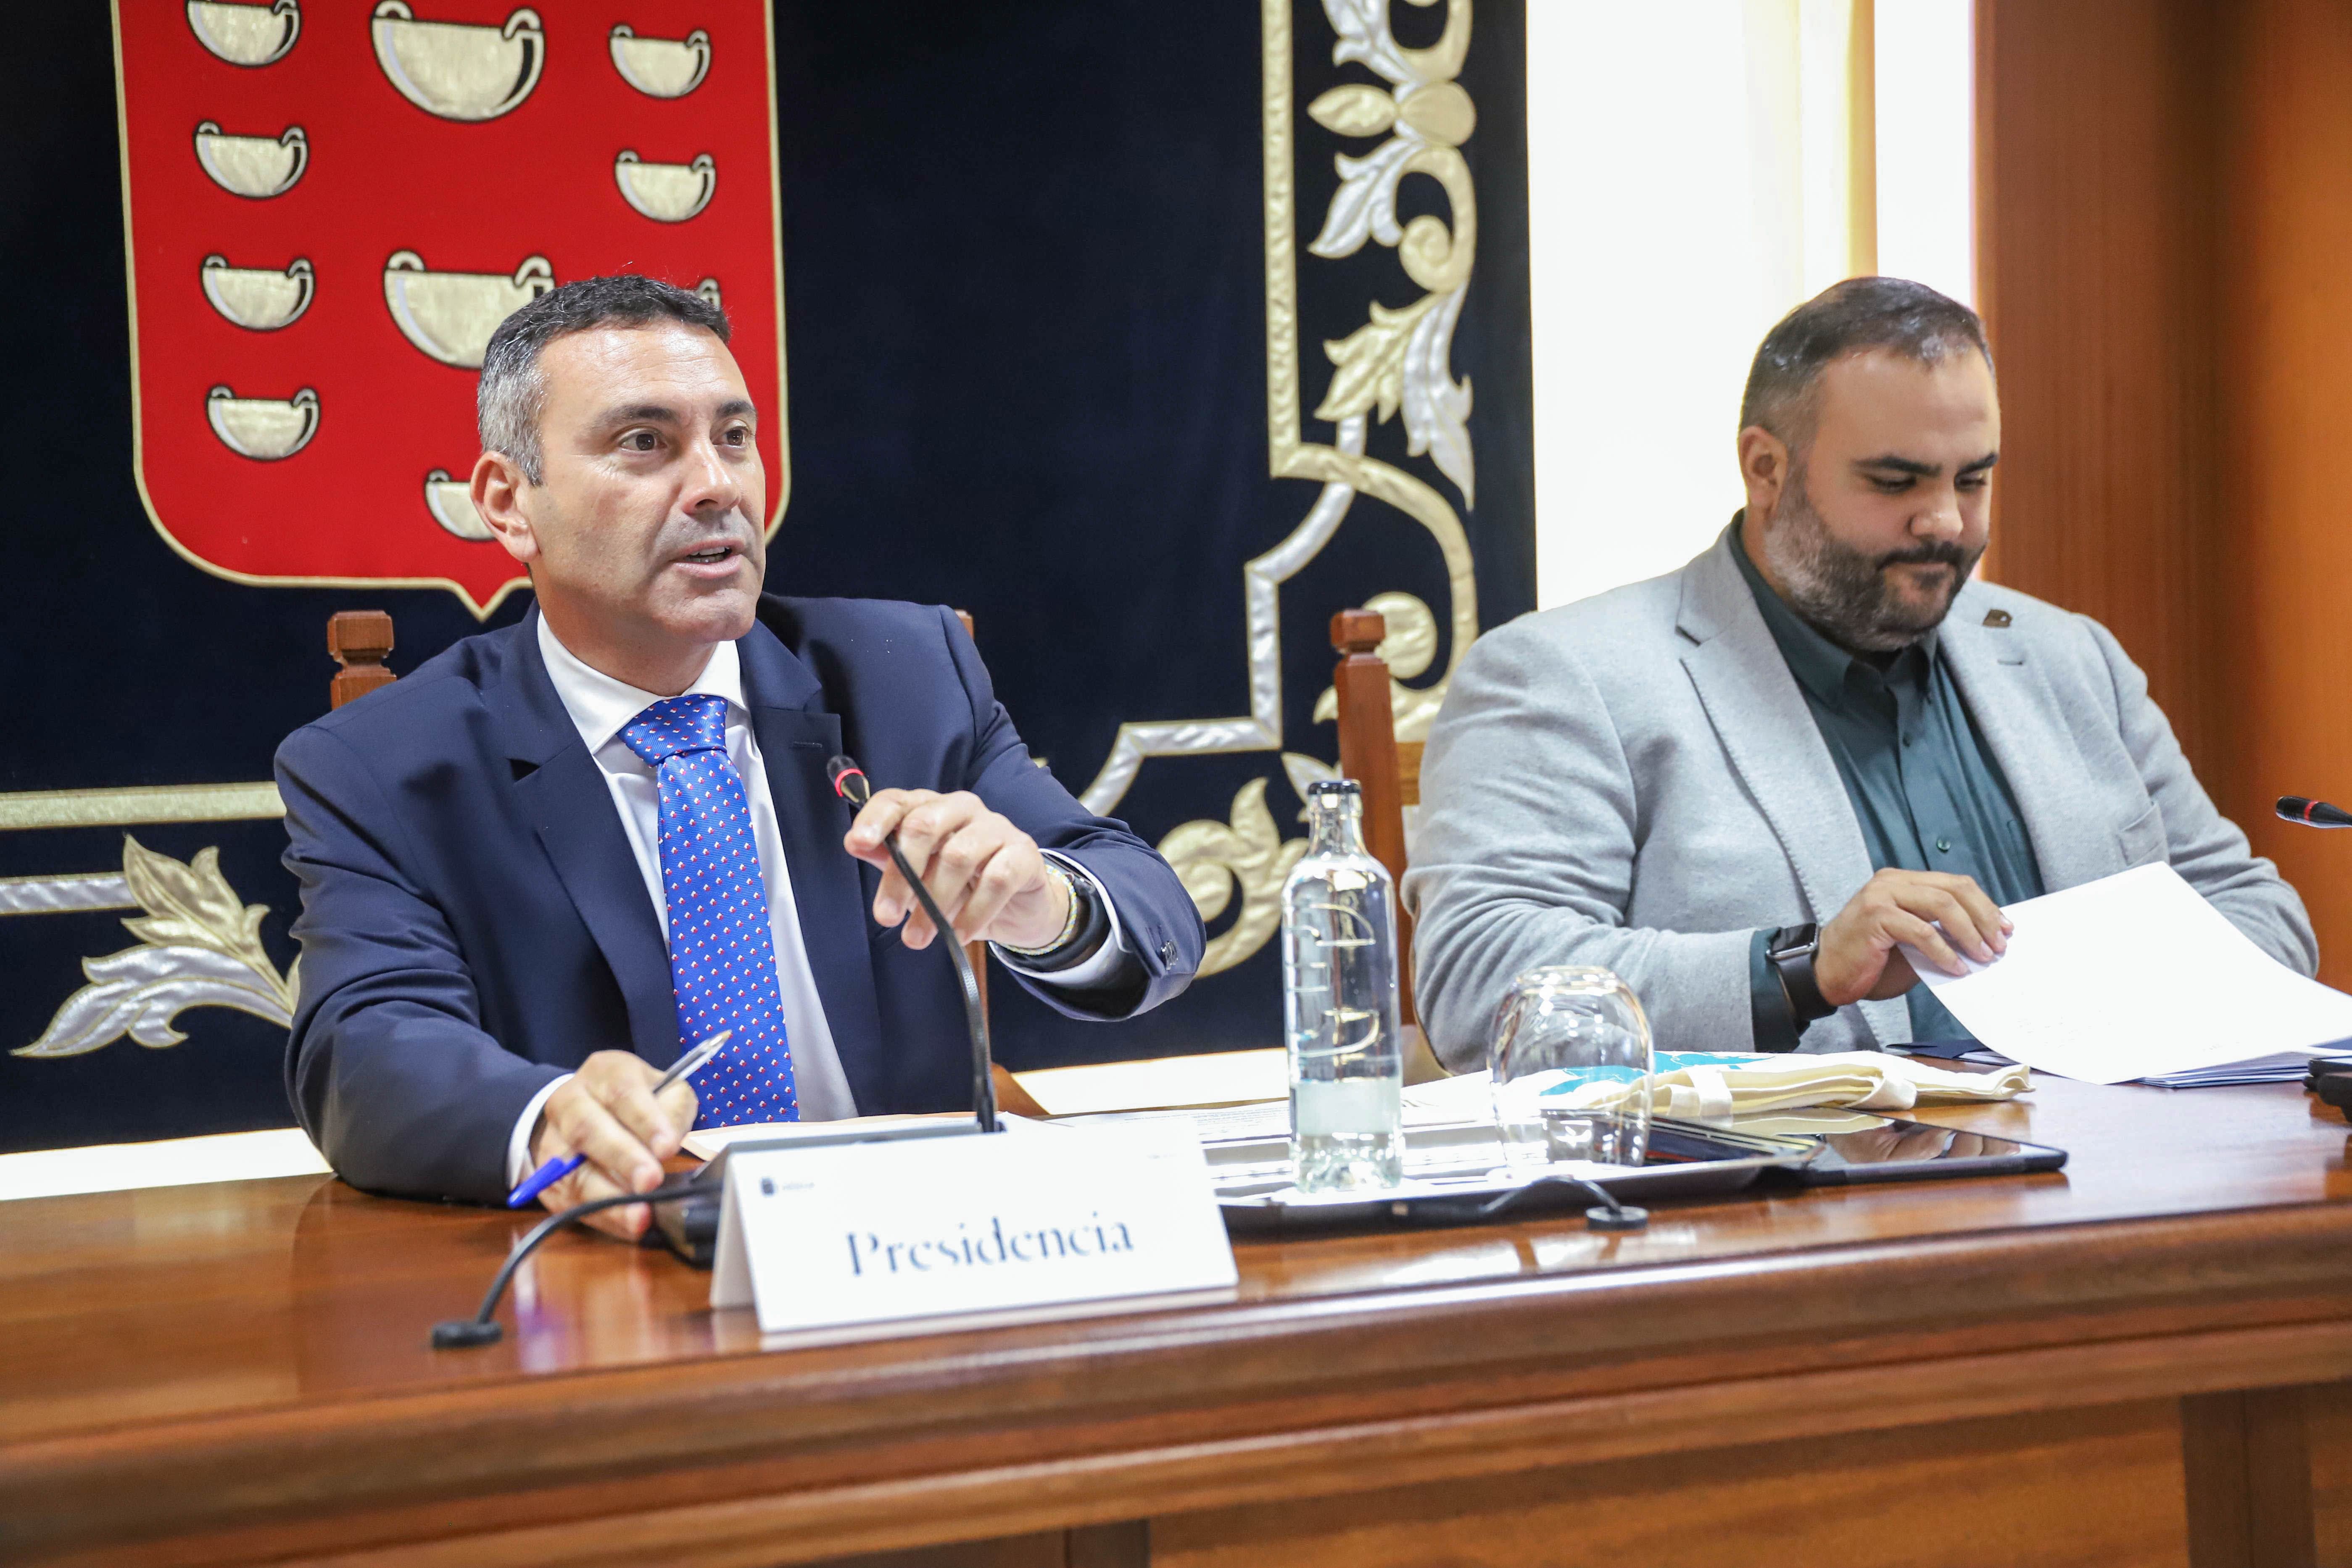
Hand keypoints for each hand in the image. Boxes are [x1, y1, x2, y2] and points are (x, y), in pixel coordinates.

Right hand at [527, 1050, 696, 1240]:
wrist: (586, 1110)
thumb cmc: (637, 1101)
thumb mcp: (663, 1090)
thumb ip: (673, 1109)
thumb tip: (670, 1142)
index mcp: (603, 1072)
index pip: (623, 1091)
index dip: (645, 1120)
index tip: (667, 1147)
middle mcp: (571, 1101)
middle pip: (588, 1128)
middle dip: (621, 1157)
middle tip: (650, 1180)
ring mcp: (553, 1140)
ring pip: (572, 1170)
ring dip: (607, 1197)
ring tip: (639, 1216)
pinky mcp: (548, 1178)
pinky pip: (570, 1201)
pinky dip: (603, 1216)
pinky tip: (628, 1225)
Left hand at [844, 789, 1069, 950]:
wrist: (1019, 909)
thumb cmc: (962, 888)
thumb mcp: (920, 877)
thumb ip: (891, 860)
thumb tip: (855, 844)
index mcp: (931, 808)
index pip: (897, 801)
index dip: (875, 820)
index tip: (856, 844)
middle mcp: (963, 809)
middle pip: (924, 825)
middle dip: (901, 874)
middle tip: (886, 917)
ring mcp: (997, 827)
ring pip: (958, 856)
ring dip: (934, 903)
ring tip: (917, 939)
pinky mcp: (1023, 853)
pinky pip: (996, 879)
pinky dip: (974, 911)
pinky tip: (958, 934)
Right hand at [1814, 868, 2010, 1007]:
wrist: (1826, 973)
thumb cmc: (1870, 960)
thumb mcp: (1911, 941)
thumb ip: (1939, 931)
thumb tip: (1982, 939)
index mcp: (1902, 881)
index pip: (1955, 884)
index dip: (1985, 905)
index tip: (2005, 929)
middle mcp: (1892, 881)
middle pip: (1954, 889)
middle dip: (1984, 918)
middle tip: (1999, 945)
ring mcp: (1881, 896)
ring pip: (1941, 904)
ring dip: (1969, 933)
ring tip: (1982, 956)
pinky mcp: (1875, 917)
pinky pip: (1920, 931)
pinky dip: (1943, 951)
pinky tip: (1955, 967)